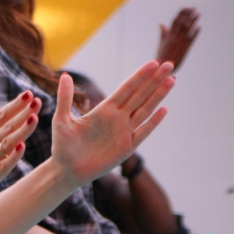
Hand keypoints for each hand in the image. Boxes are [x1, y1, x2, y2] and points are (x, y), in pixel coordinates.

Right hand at [0, 86, 36, 212]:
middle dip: (23, 114)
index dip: (15, 105)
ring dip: (21, 131)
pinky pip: (2, 168)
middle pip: (6, 128)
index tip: (29, 94)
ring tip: (34, 118)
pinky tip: (22, 146)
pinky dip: (11, 158)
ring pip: (7, 145)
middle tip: (39, 102)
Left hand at [49, 64, 172, 185]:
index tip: (153, 63)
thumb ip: (65, 98)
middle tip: (169, 64)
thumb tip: (65, 75)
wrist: (65, 171)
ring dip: (158, 95)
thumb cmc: (62, 146)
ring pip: (145, 110)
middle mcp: (118, 118)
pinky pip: (142, 133)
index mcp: (104, 109)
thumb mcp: (61, 120)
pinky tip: (163, 109)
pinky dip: (153, 122)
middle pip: (140, 95)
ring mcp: (124, 132)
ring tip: (172, 80)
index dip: (140, 76)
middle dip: (154, 80)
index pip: (126, 88)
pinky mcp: (126, 148)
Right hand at [156, 8, 199, 70]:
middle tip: (193, 8)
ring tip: (198, 14)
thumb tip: (161, 23)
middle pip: (181, 23)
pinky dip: (195, 32)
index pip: (174, 21)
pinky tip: (199, 27)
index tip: (185, 8)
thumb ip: (163, 32)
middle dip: (187, 15)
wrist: (162, 69)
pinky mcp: (185, 48)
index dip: (180, 14)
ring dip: (193, 21)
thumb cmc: (161, 56)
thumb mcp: (161, 43)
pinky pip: (191, 38)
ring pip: (187, 29)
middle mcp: (174, 38)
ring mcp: (179, 42)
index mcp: (168, 36)